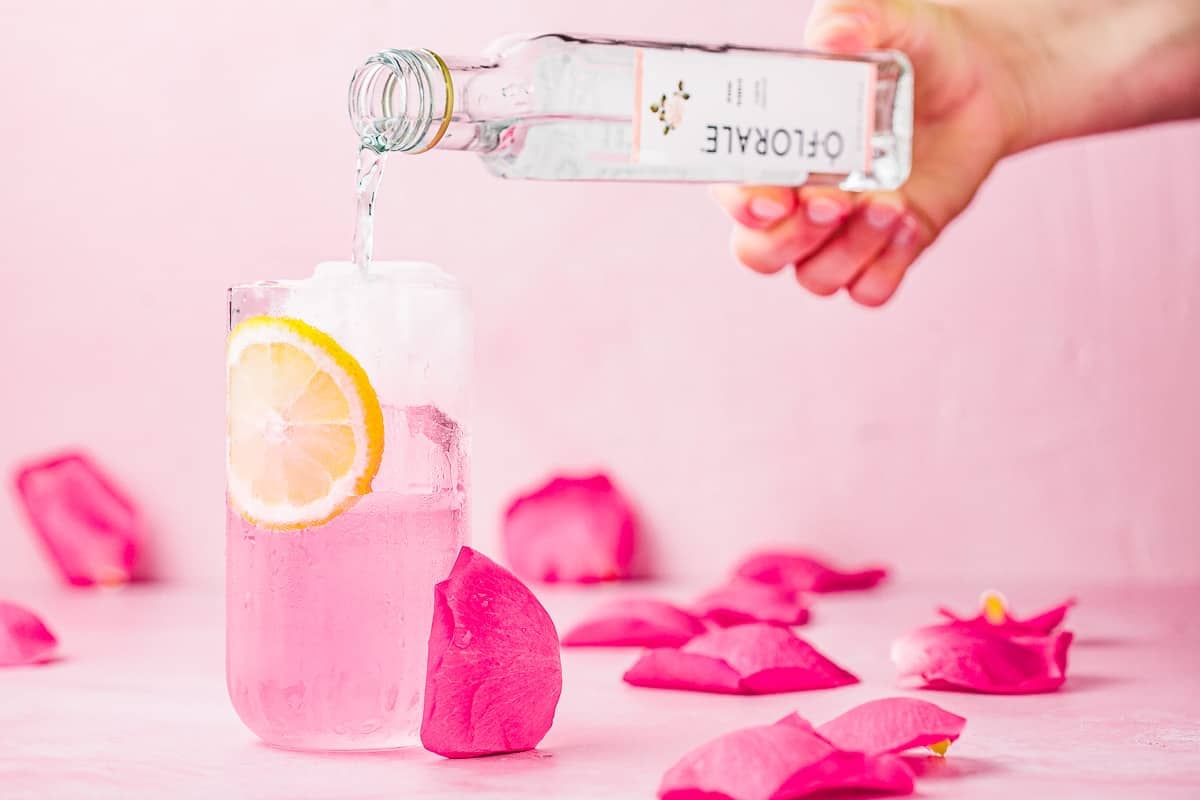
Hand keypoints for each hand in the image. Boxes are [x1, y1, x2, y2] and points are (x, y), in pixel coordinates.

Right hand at [713, 0, 1028, 305]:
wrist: (981, 84)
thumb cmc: (917, 52)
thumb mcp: (891, 22)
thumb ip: (854, 19)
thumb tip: (833, 37)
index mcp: (775, 152)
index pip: (733, 194)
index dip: (744, 205)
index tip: (776, 196)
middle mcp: (796, 203)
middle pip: (759, 254)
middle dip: (792, 238)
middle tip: (837, 201)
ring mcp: (839, 235)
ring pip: (815, 277)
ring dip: (850, 250)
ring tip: (892, 202)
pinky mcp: (885, 252)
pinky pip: (868, 290)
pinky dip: (888, 266)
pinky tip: (912, 220)